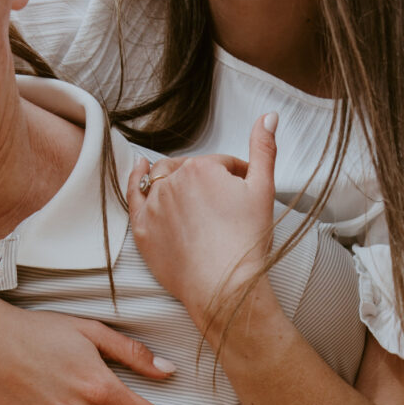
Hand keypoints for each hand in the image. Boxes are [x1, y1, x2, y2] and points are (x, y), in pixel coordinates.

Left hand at [127, 113, 278, 328]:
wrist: (224, 288)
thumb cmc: (246, 243)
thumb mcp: (263, 190)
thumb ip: (264, 149)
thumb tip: (269, 116)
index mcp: (202, 168)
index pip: (221, 164)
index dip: (237, 178)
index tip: (245, 196)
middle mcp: (173, 180)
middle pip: (190, 170)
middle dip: (205, 180)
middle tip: (222, 205)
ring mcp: (154, 205)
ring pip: (163, 179)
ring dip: (176, 181)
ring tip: (192, 196)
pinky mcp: (143, 229)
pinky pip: (135, 196)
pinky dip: (136, 179)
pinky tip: (140, 168)